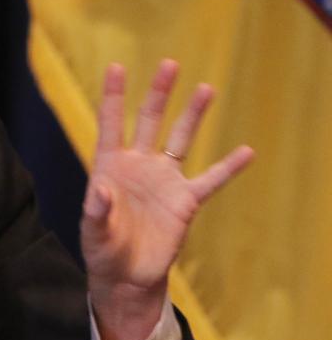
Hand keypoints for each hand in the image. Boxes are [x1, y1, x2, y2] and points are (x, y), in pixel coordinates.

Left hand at [82, 59, 253, 339]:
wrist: (126, 276)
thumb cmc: (102, 250)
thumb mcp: (92, 232)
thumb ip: (95, 210)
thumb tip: (100, 190)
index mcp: (109, 167)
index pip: (112, 125)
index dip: (114, 97)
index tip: (117, 67)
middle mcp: (138, 165)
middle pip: (150, 121)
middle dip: (159, 94)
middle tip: (170, 64)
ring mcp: (164, 180)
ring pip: (180, 140)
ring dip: (192, 115)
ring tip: (206, 88)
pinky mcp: (184, 201)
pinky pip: (210, 180)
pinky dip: (228, 167)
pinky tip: (247, 151)